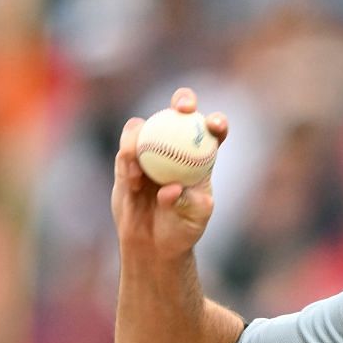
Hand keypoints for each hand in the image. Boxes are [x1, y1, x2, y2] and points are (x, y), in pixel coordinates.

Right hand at [112, 87, 229, 260]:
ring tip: (139, 167)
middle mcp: (175, 147)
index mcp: (202, 158)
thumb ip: (187, 203)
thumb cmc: (181, 230)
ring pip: (146, 127)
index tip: (214, 125)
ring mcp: (149, 150)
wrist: (152, 242)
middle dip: (183, 100)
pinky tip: (132, 176)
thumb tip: (173, 187)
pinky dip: (128, 158)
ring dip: (143, 136)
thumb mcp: (192, 221)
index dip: (217, 122)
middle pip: (180, 113)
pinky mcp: (127, 160)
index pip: (213, 133)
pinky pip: (126, 150)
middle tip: (181, 108)